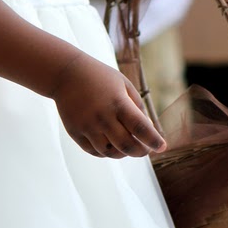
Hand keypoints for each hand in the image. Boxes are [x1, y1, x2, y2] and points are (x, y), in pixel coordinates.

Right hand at [50, 53, 164, 158]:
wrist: (65, 73)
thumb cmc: (100, 77)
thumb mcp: (123, 84)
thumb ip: (137, 107)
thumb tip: (147, 131)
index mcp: (118, 103)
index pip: (141, 128)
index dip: (154, 141)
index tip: (162, 147)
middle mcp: (102, 117)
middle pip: (127, 146)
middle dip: (141, 152)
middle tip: (146, 150)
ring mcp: (87, 126)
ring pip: (109, 152)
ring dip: (123, 153)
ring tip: (127, 146)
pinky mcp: (74, 132)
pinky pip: (93, 151)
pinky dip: (106, 152)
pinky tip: (111, 145)